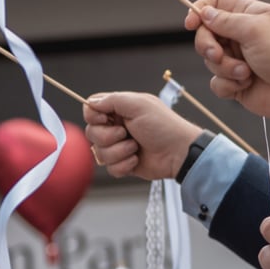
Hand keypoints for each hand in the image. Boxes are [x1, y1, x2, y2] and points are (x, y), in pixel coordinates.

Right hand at [83, 91, 199, 180]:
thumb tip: (91, 103)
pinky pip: (110, 168)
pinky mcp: (122, 163)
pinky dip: (124, 165)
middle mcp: (116, 127)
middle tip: (126, 133)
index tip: (106, 119)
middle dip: (108, 137)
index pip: (91, 110)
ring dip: (119, 152)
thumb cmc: (163, 126)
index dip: (93, 116)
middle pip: (91, 133)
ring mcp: (118, 146)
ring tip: (135, 148)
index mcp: (119, 110)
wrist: (178, 152)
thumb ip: (112, 100)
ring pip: (99, 153)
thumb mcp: (139, 105)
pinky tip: (137, 159)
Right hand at [191, 0, 269, 142]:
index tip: (190, 24)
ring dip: (225, 68)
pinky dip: (228, 85)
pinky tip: (246, 85)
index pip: (217, 3)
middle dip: (208, 46)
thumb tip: (204, 12)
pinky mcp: (236, 82)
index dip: (200, 11)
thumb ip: (225, 21)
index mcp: (249, 15)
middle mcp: (242, 35)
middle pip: (206, 33)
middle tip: (218, 54)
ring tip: (246, 73)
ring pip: (210, 60)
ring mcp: (238, 59)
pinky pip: (216, 82)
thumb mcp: (255, 29)